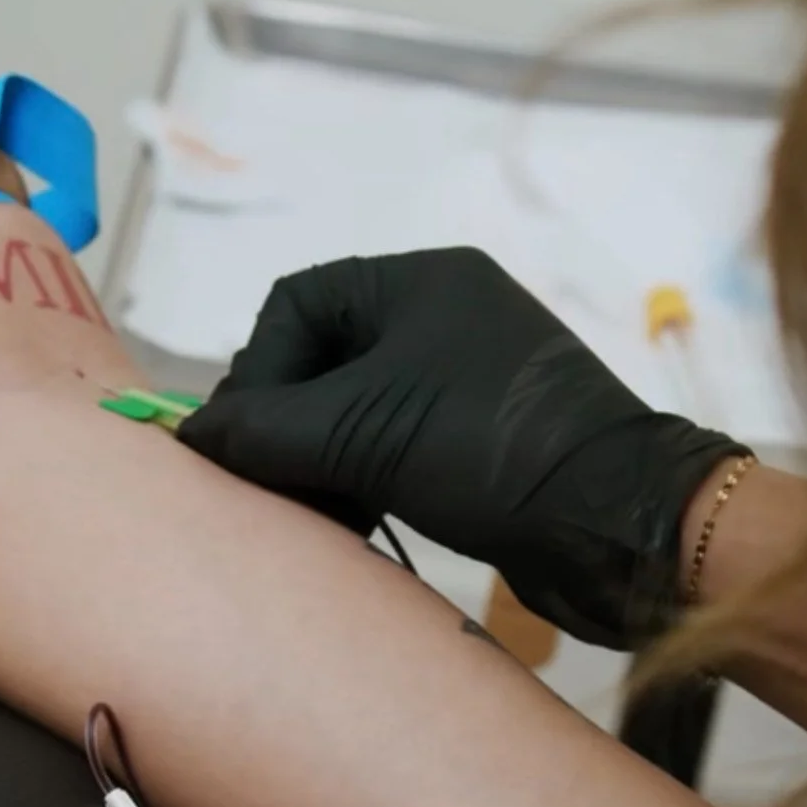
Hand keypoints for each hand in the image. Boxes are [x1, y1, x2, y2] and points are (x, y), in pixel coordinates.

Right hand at [180, 247, 743, 646]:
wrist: (616, 521)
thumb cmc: (488, 450)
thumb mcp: (361, 433)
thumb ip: (266, 429)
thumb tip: (190, 435)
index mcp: (419, 284)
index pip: (295, 307)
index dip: (257, 372)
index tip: (245, 442)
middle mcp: (442, 318)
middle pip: (321, 361)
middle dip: (287, 426)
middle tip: (271, 488)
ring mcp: (466, 380)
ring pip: (354, 411)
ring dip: (322, 463)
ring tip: (315, 514)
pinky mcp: (482, 440)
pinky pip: (394, 448)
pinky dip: (362, 482)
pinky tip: (357, 522)